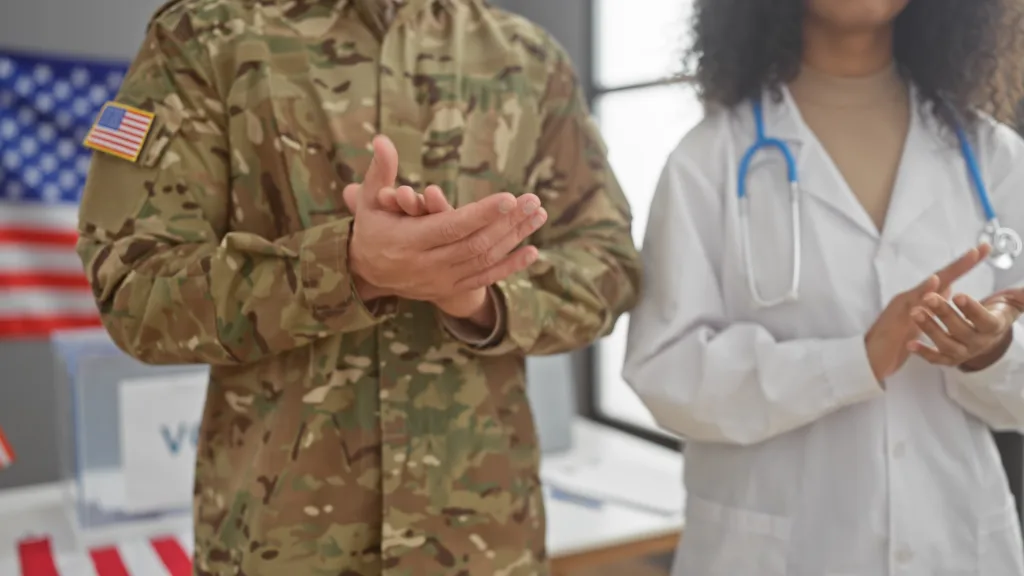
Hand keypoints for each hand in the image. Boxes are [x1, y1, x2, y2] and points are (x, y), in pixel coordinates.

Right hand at [344, 181, 521, 322]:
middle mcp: (427, 265)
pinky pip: (486, 279)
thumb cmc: (372, 228)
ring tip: (538, 216)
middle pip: (475, 244)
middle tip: (534, 200)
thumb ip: (379, 172)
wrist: (368, 274)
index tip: (509, 197)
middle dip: (507, 222)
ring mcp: (441, 280)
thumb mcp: (370, 200)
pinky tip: (532, 251)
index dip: (481, 214)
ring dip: (514, 238)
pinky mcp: (451, 290)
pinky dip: (510, 266)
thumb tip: (382, 140)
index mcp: (408, 241)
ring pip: (484, 260)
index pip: (451, 228)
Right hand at [865, 244, 989, 381]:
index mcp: (916, 300)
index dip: (962, 267)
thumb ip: (930, 306)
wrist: (867, 359)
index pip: (943, 280)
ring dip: (949, 272)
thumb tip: (946, 288)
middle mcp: (910, 298)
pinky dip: (923, 291)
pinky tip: (934, 281)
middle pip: (940, 277)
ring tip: (969, 257)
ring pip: (929, 285)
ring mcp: (903, 307)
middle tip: (982, 249)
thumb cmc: (891, 343)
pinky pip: (912, 304)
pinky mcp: (896, 318)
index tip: (981, 252)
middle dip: (962, 263)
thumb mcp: (916, 323)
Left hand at [909, 284, 1023, 370]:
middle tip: (929, 297)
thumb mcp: (1011, 302)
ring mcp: (963, 352)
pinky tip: (909, 343)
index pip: (984, 320)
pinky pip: (935, 359)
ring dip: (930, 329)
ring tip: (915, 312)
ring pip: (946, 344)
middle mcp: (979, 343)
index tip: (958, 295)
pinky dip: (923, 353)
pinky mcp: (949, 358)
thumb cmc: (995, 312)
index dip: (971, 309)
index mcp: (993, 327)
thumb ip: (1020, 296)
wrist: (987, 334)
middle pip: (961, 330)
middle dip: (944, 313)